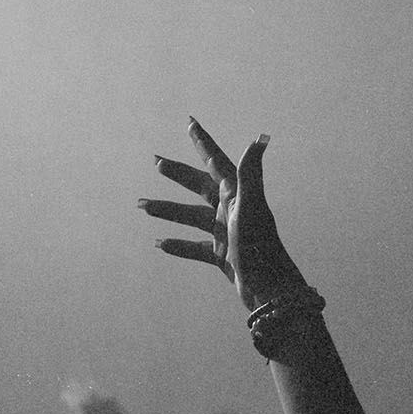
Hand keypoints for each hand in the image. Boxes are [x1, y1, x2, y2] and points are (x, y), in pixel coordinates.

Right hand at [140, 118, 305, 309]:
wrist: (270, 291)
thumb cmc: (261, 249)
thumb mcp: (250, 209)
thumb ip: (251, 174)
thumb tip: (258, 139)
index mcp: (238, 195)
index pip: (217, 161)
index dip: (202, 141)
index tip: (190, 122)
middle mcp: (232, 210)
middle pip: (200, 186)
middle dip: (178, 174)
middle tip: (156, 161)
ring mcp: (227, 233)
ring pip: (192, 217)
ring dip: (168, 210)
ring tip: (142, 206)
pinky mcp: (224, 255)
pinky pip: (197, 246)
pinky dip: (179, 244)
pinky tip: (160, 244)